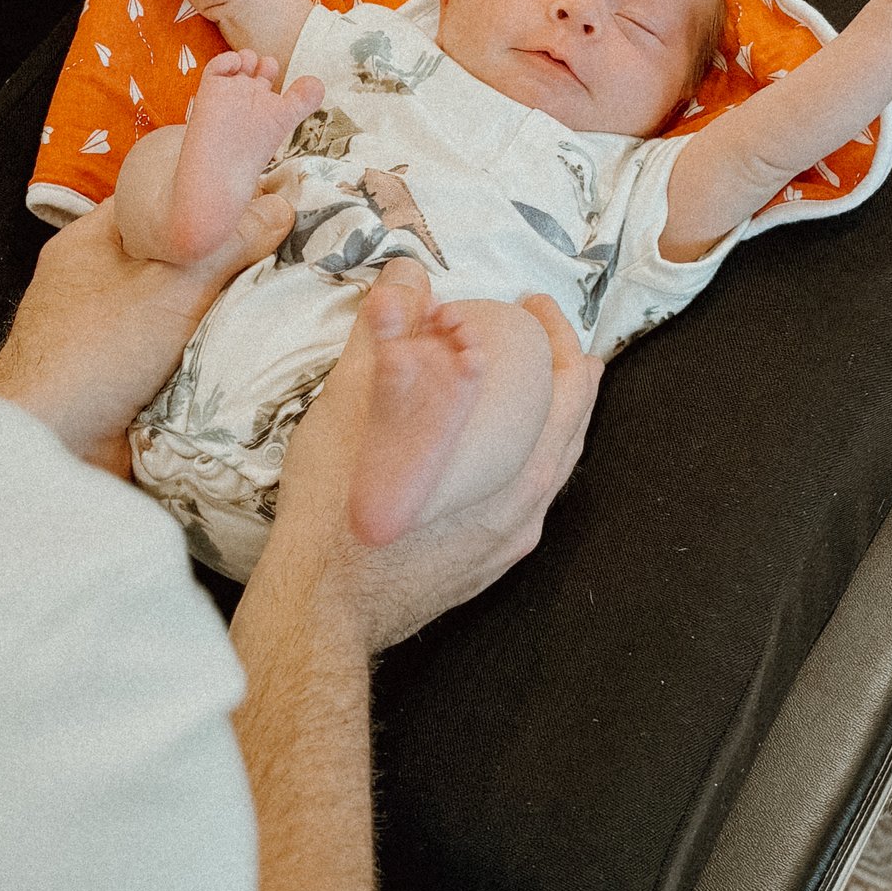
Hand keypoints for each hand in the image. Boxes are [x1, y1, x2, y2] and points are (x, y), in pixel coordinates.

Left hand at [0, 189, 291, 465]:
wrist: (53, 448)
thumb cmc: (95, 351)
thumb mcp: (170, 285)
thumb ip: (226, 245)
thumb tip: (279, 207)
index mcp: (93, 242)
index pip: (159, 203)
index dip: (210, 202)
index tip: (267, 204)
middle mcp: (97, 284)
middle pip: (176, 260)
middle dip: (226, 265)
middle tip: (283, 258)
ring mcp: (108, 336)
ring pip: (181, 313)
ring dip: (221, 319)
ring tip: (279, 306)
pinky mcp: (124, 382)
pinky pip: (179, 358)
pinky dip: (208, 360)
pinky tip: (250, 356)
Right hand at [252, 270, 599, 652]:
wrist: (319, 612)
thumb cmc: (334, 517)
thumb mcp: (350, 414)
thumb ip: (384, 340)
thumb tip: (405, 278)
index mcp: (509, 474)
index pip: (567, 391)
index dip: (556, 336)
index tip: (533, 304)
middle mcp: (522, 514)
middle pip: (572, 429)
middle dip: (564, 369)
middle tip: (542, 327)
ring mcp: (505, 546)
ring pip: (552, 469)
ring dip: (548, 414)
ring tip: (531, 378)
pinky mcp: (482, 568)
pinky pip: (525, 501)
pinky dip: (524, 457)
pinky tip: (495, 448)